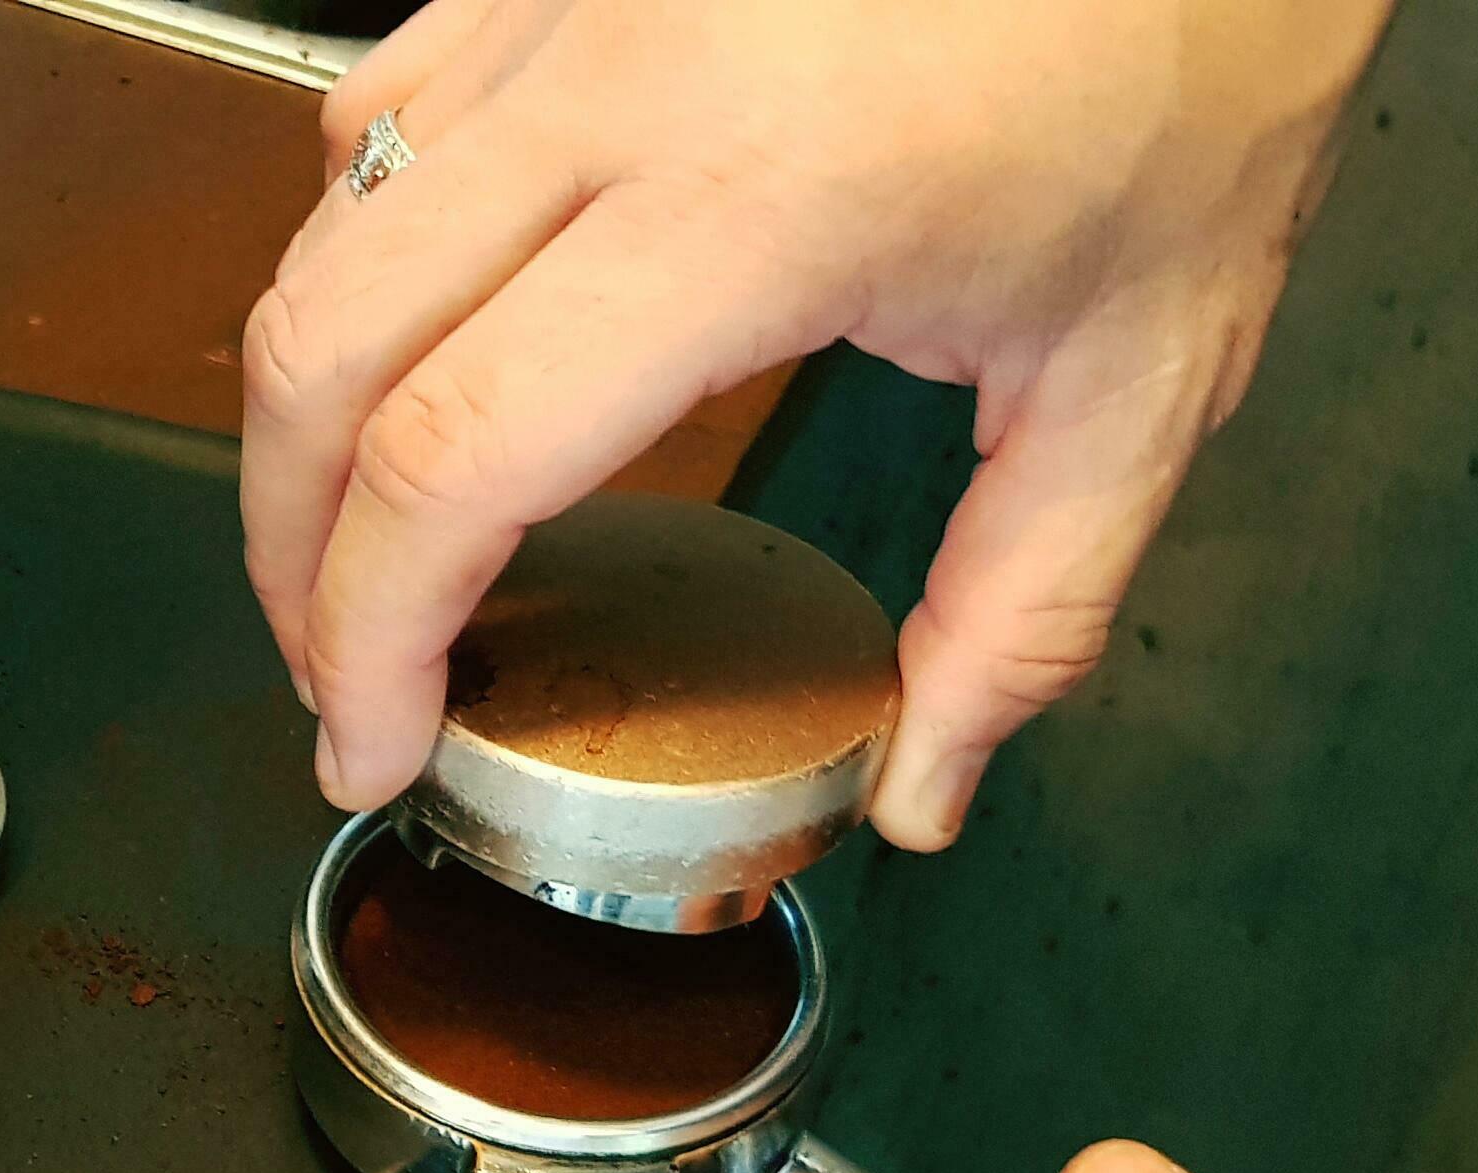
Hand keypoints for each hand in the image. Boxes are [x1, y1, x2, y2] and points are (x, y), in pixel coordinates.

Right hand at [242, 0, 1392, 841]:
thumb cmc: (1187, 65)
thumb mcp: (1145, 374)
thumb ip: (1021, 612)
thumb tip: (920, 789)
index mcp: (757, 210)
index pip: (453, 456)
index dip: (367, 636)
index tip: (373, 746)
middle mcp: (618, 92)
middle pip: (322, 358)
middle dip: (290, 557)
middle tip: (349, 680)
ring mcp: (565, 9)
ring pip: (323, 240)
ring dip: (307, 419)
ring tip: (370, 546)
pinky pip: (376, 123)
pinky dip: (352, 261)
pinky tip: (416, 347)